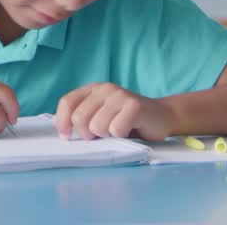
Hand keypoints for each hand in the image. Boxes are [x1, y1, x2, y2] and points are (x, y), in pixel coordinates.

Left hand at [54, 83, 176, 140]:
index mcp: (92, 89)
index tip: (67, 137)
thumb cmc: (128, 122)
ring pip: (97, 127)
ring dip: (108, 136)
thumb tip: (64, 134)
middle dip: (88, 135)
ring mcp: (119, 95)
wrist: (163, 117)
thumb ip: (84, 119)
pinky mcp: (134, 105)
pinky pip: (116, 129)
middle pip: (79, 118)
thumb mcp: (101, 117)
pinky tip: (130, 130)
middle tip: (103, 136)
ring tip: (119, 131)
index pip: (67, 103)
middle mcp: (104, 89)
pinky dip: (122, 136)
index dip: (63, 122)